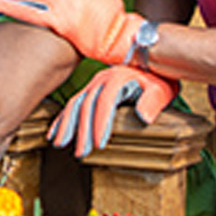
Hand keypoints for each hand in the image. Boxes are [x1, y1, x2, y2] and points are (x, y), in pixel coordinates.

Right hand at [50, 65, 177, 157]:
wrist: (152, 62)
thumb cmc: (158, 80)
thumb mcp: (160, 90)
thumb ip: (152, 102)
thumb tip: (143, 117)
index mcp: (117, 79)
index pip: (105, 103)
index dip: (100, 124)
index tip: (99, 144)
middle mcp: (101, 79)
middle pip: (86, 105)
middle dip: (81, 130)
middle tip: (81, 153)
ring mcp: (93, 84)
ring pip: (74, 104)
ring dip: (66, 125)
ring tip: (59, 144)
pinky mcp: (90, 90)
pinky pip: (72, 104)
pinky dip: (62, 119)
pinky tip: (54, 133)